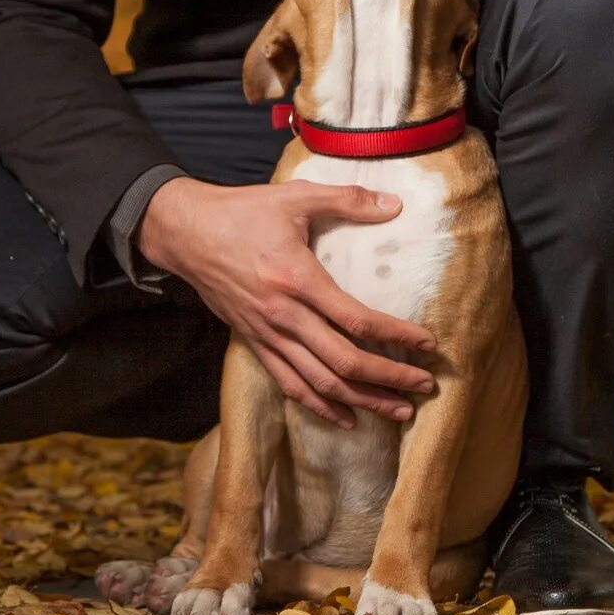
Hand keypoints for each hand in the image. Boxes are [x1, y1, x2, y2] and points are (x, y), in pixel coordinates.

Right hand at [137, 176, 437, 429]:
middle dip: (389, 379)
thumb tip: (395, 204)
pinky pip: (290, 385)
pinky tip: (347, 418)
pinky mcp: (254, 344)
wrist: (185, 233)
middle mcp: (283, 316)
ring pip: (320, 383)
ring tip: (399, 411)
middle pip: (344, 362)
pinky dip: (321, 406)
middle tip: (425, 386)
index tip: (428, 345)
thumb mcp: (296, 196)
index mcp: (297, 280)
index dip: (397, 337)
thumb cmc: (242, 211)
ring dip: (362, 401)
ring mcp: (267, 335)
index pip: (357, 320)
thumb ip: (348, 199)